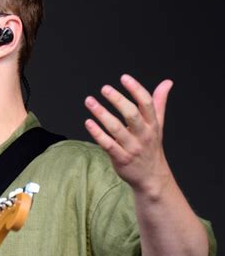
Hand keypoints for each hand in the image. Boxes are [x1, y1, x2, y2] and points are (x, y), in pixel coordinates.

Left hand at [84, 74, 173, 194]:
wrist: (151, 177)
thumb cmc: (151, 147)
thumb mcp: (158, 125)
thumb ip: (159, 103)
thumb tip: (167, 82)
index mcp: (153, 124)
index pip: (146, 103)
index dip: (136, 89)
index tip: (124, 77)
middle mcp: (144, 135)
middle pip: (131, 114)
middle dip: (117, 99)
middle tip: (104, 88)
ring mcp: (132, 148)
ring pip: (116, 129)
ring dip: (102, 114)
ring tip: (90, 101)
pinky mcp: (121, 159)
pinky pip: (108, 145)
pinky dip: (97, 133)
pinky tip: (88, 122)